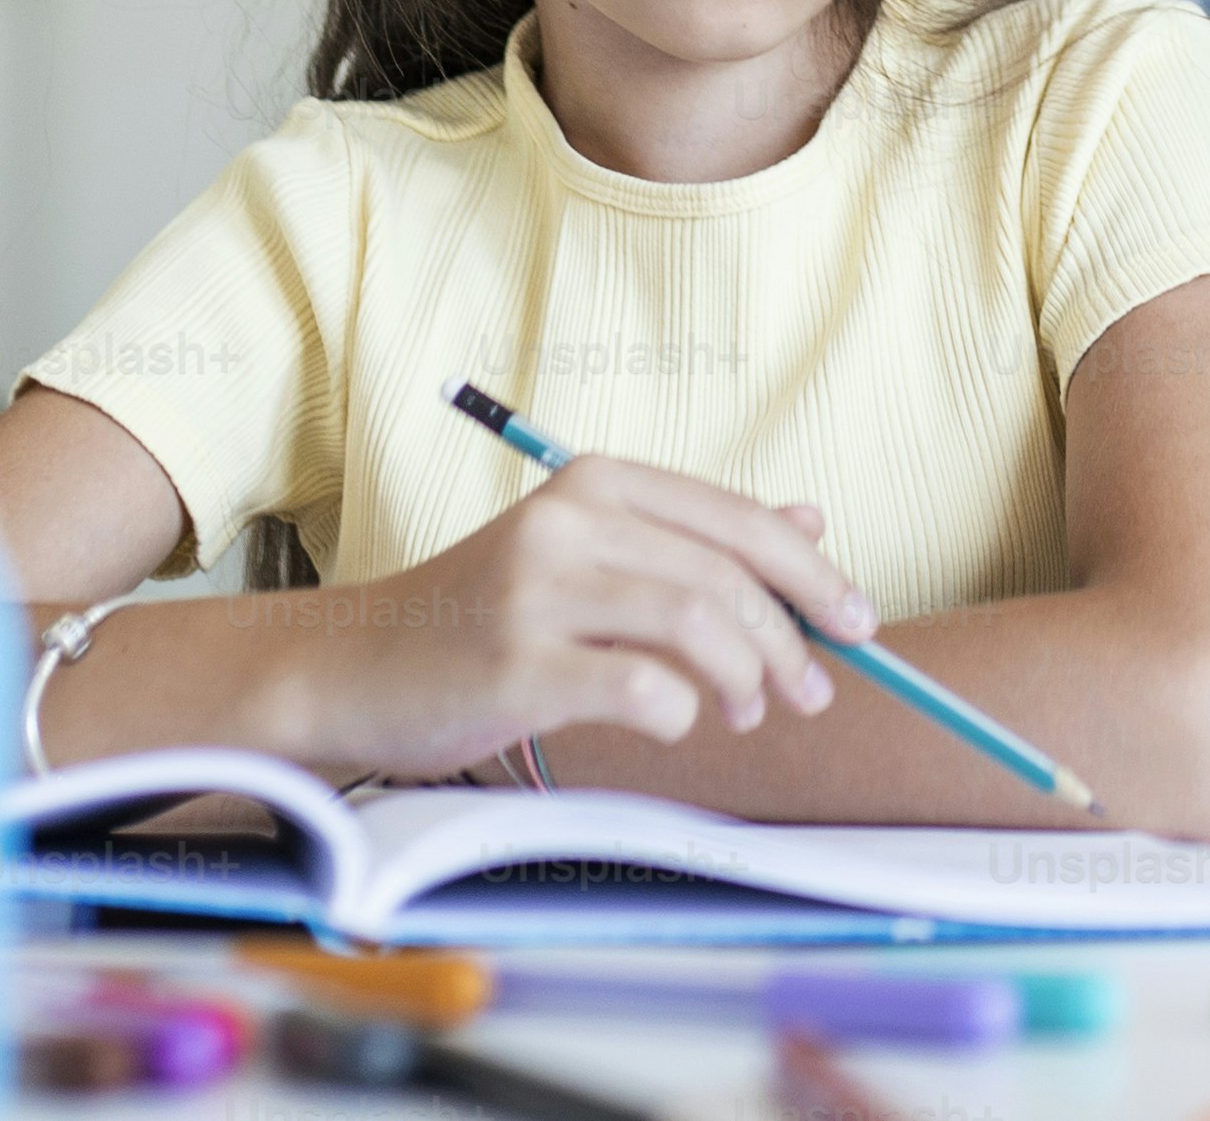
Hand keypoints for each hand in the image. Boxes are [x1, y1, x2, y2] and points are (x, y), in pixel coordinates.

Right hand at [290, 454, 880, 781]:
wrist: (350, 668)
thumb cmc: (479, 618)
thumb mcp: (583, 556)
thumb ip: (688, 539)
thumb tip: (808, 521)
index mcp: (594, 484)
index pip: (737, 519)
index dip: (812, 575)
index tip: (858, 624)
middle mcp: (568, 520)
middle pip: (726, 575)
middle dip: (790, 641)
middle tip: (812, 693)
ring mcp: (536, 589)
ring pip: (695, 624)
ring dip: (745, 679)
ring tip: (746, 714)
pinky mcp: (513, 662)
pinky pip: (640, 689)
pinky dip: (680, 712)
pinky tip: (676, 725)